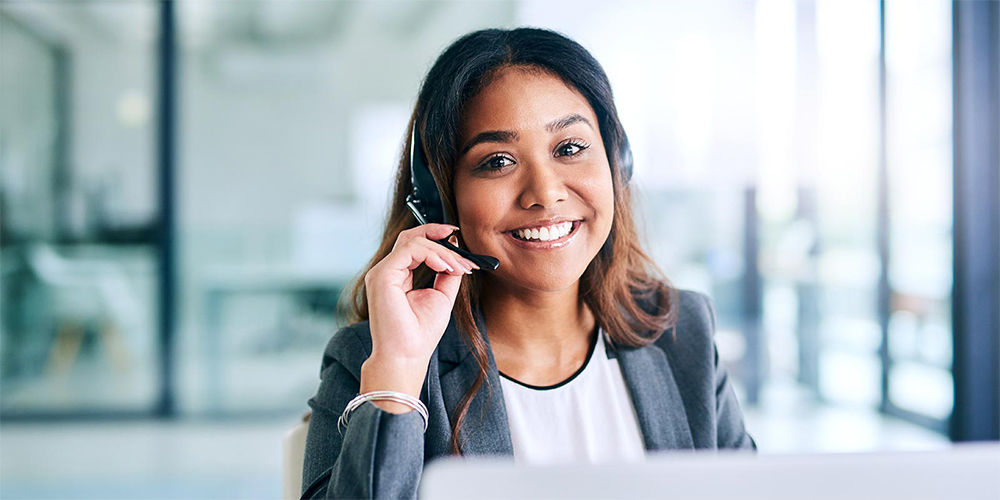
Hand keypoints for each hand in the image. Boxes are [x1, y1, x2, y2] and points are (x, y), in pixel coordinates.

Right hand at [360, 223, 478, 407]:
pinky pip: (410, 250)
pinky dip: (432, 254)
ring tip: (458, 266)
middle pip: (409, 237)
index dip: (437, 240)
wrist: (406, 357)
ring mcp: (381, 272)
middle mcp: (386, 272)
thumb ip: (446, 275)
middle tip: (458, 237)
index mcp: (397, 277)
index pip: (414, 246)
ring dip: (441, 250)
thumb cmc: (420, 334)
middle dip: (436, 233)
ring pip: (412, 241)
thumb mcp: (440, 297)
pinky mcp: (382, 275)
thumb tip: (457, 255)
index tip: (460, 244)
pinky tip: (446, 267)